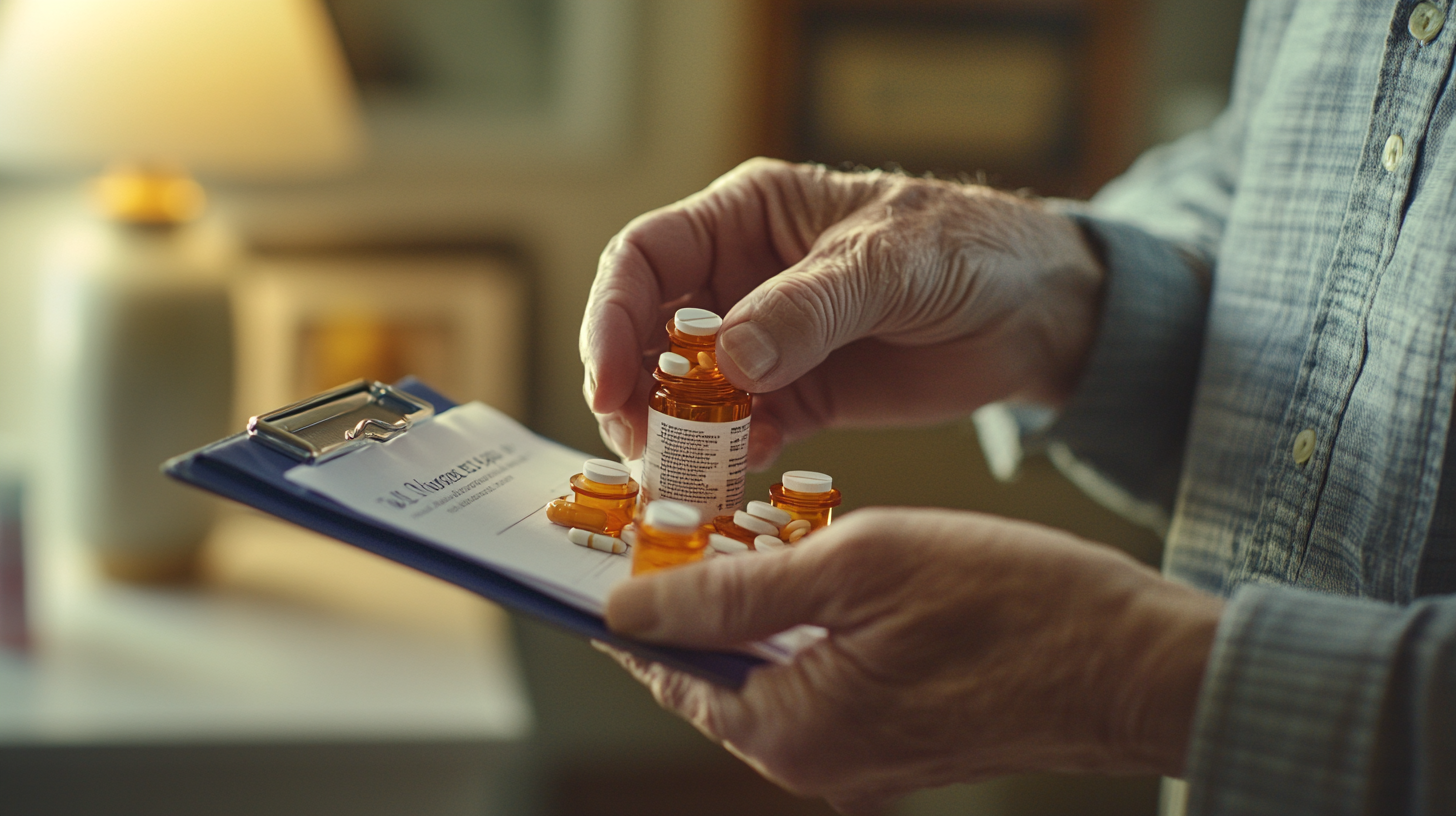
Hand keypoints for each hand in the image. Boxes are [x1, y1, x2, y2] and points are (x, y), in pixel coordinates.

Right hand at [581, 158, 1103, 466]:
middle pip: (648, 334)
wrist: (1038, 313)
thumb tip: (730, 359)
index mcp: (746, 218)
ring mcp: (764, 346)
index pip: (646, 259)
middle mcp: (739, 280)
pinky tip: (733, 474)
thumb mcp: (889, 262)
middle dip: (631, 390)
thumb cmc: (967, 249)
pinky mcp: (796, 400)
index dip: (612, 318)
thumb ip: (810, 307)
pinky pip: (738, 433)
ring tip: (673, 476)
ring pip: (684, 392)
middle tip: (635, 445)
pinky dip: (725, 457)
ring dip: (669, 434)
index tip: (609, 382)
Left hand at [602, 508, 1222, 813]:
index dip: (635, 601)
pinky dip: (804, 629)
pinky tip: (815, 568)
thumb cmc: (1012, 601)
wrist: (1139, 663)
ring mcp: (860, 760)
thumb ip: (732, 593)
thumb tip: (626, 607)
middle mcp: (815, 763)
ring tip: (747, 530)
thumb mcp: (857, 565)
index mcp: (791, 730)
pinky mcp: (897, 743)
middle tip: (684, 517)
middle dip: (693, 597)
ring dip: (751, 608)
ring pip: (768, 674)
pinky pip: (820, 683)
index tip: (610, 543)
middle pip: (713, 676)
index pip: (666, 670)